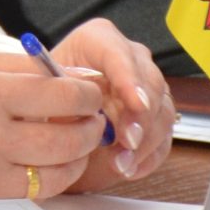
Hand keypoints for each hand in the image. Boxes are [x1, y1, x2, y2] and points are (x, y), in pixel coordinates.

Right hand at [0, 50, 105, 201]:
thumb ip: (19, 68)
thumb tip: (73, 74)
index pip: (62, 96)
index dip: (88, 93)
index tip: (91, 90)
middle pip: (68, 138)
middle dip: (92, 126)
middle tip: (94, 117)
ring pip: (58, 173)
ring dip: (78, 157)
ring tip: (76, 142)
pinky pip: (32, 193)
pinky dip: (50, 178)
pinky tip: (48, 164)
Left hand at [47, 19, 174, 187]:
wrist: (51, 114)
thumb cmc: (46, 97)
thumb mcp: (45, 92)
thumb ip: (63, 94)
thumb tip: (84, 105)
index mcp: (98, 40)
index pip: (118, 53)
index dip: (129, 78)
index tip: (135, 104)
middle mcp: (129, 58)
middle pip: (149, 83)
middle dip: (140, 116)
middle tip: (127, 142)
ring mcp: (146, 87)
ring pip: (162, 111)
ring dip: (144, 142)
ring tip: (120, 164)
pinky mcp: (155, 116)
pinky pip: (163, 136)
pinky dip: (148, 156)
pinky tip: (129, 169)